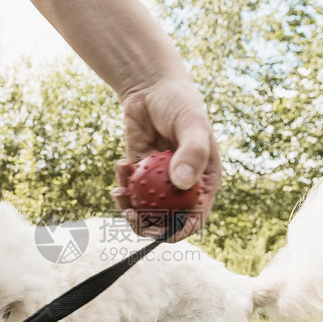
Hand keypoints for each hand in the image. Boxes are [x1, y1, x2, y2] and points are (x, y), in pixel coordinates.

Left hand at [110, 76, 221, 241]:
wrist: (151, 87)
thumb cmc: (179, 103)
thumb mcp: (191, 124)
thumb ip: (192, 152)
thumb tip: (182, 183)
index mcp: (204, 181)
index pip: (196, 217)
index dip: (180, 231)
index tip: (160, 234)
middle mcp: (183, 186)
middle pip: (167, 220)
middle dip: (147, 224)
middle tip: (130, 215)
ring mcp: (160, 181)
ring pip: (145, 209)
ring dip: (130, 208)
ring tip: (119, 193)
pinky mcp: (140, 173)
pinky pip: (130, 190)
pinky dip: (122, 185)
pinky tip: (120, 166)